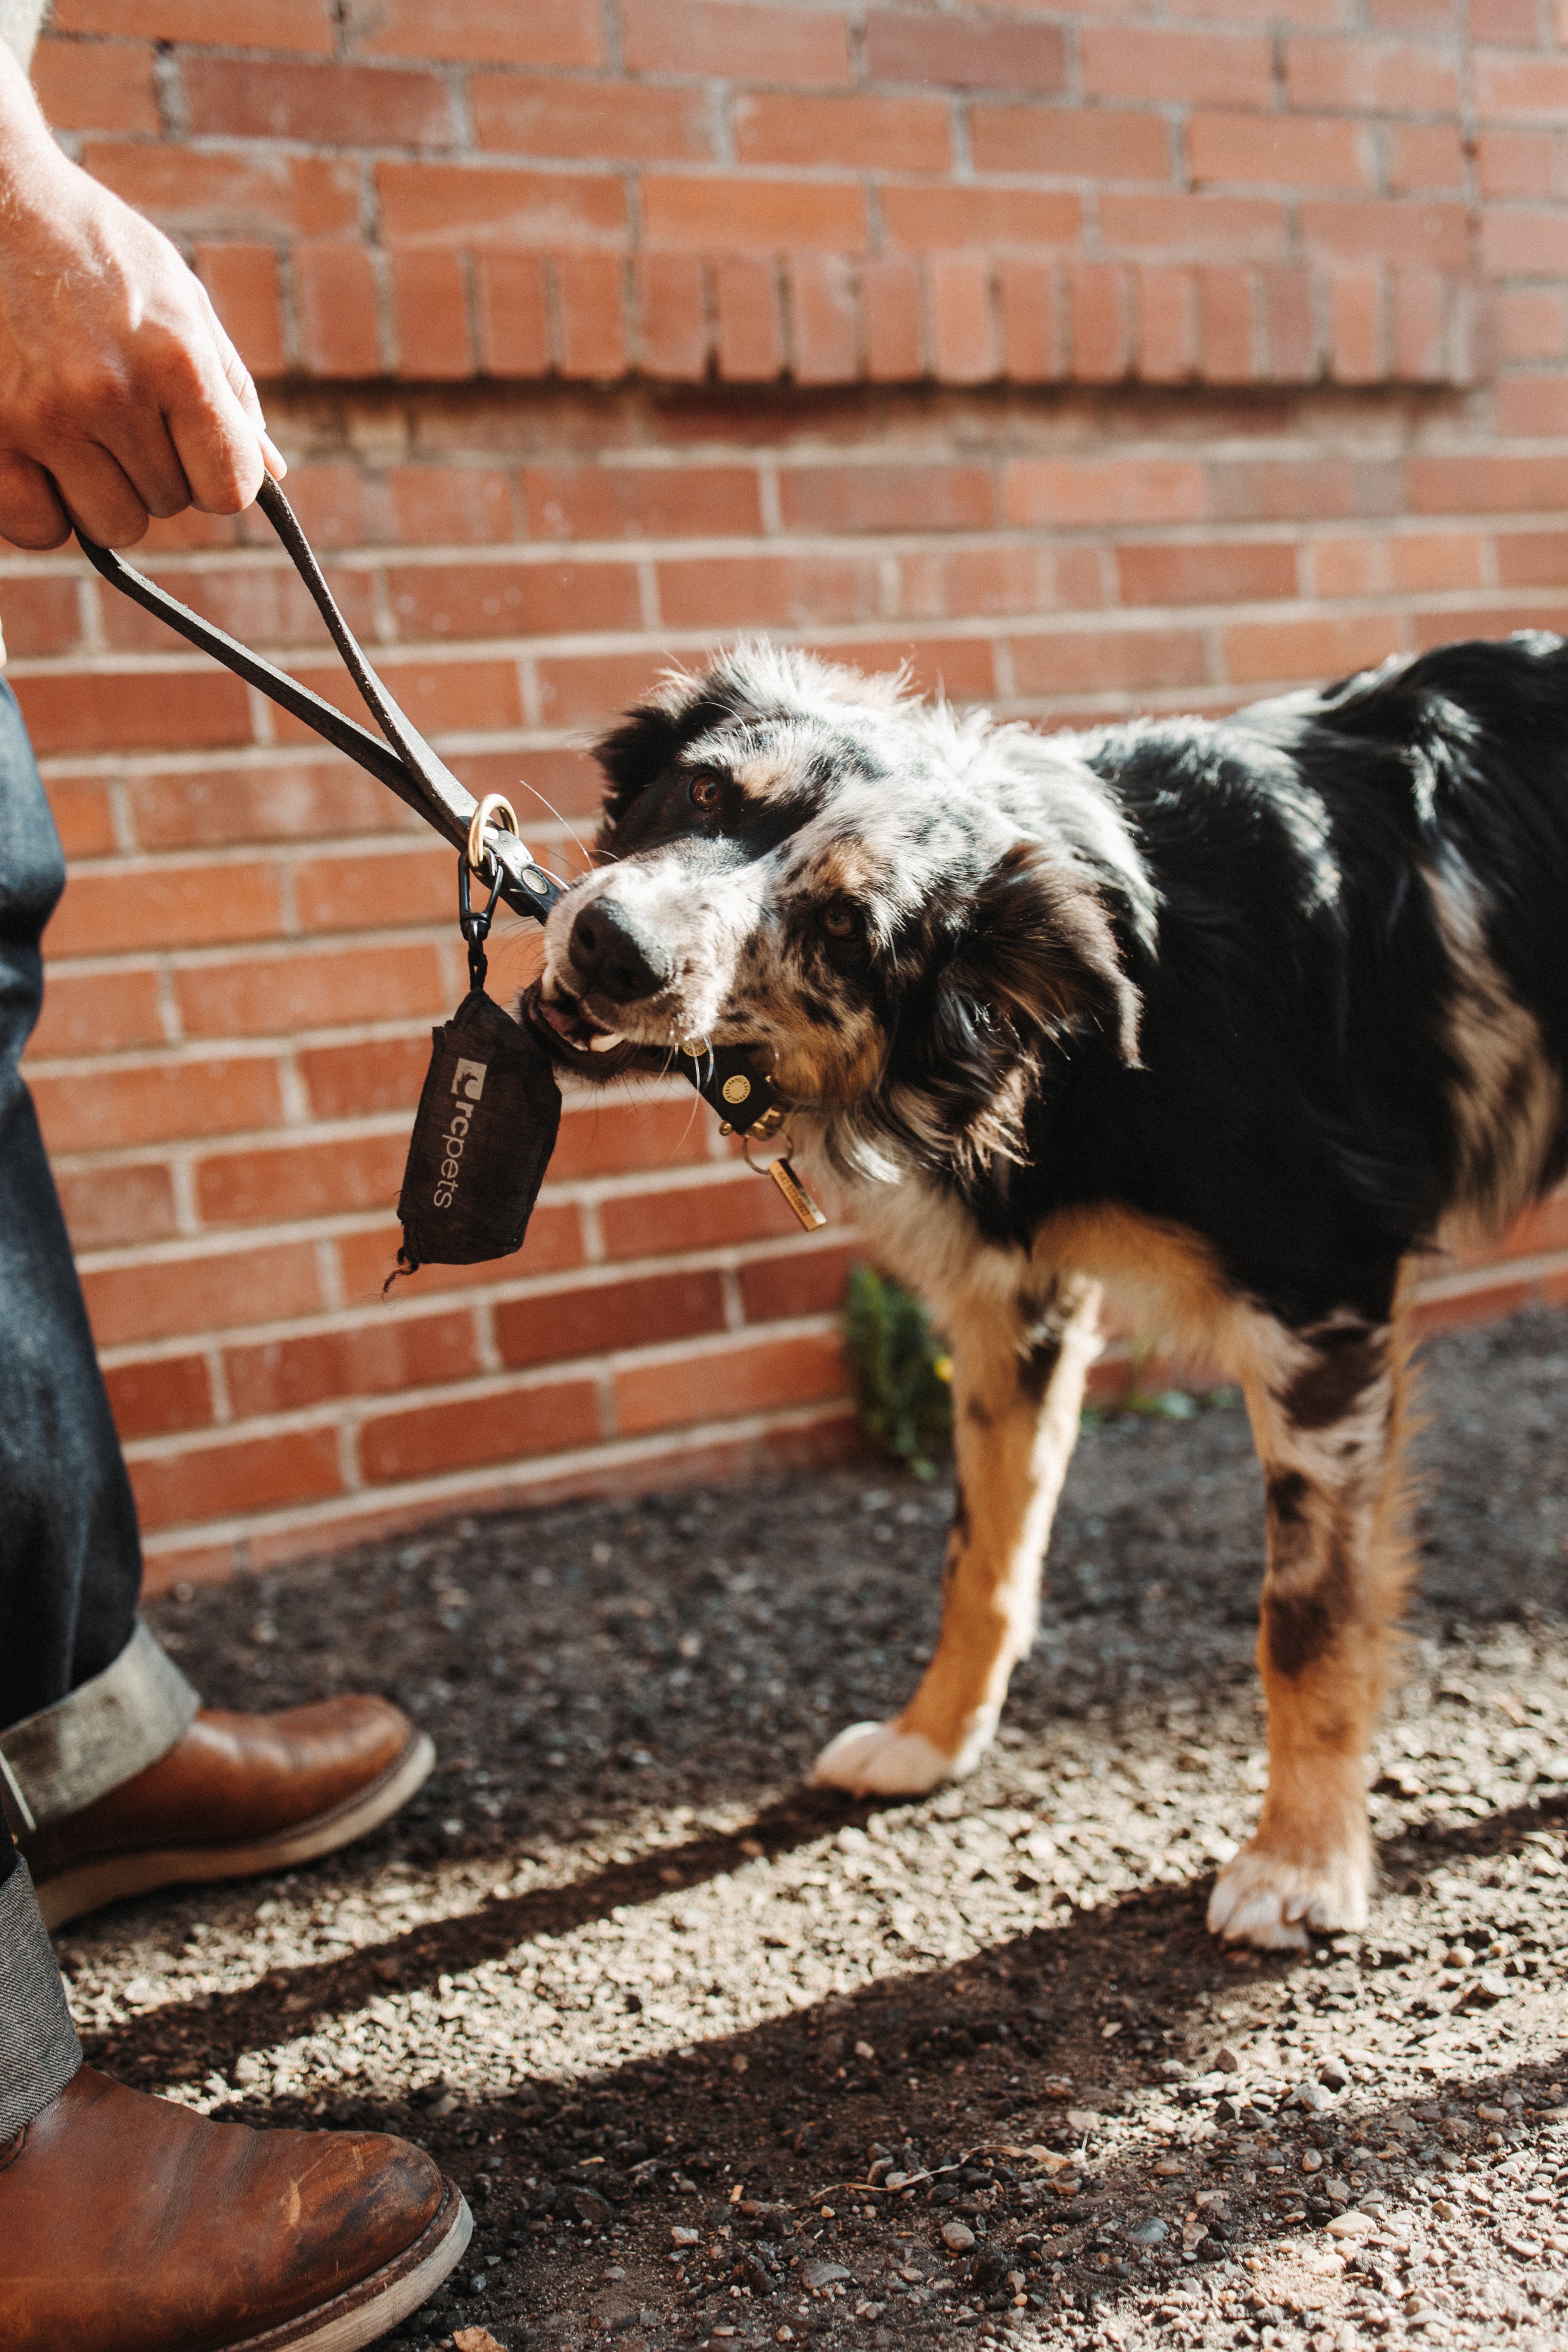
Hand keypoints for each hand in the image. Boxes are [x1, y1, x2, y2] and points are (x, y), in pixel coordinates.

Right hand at [0, 48, 282, 549]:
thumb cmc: (93, 250)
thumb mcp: (179, 298)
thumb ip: (228, 388)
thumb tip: (269, 472)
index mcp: (174, 358)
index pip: (230, 488)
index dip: (218, 476)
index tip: (195, 447)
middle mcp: (110, 392)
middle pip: (168, 504)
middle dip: (154, 469)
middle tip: (117, 408)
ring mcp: (43, 417)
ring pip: (110, 525)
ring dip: (102, 492)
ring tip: (78, 426)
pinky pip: (39, 529)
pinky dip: (45, 509)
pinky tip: (40, 457)